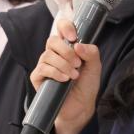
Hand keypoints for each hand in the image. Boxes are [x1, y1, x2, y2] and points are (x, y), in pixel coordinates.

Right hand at [30, 18, 101, 133]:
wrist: (81, 106)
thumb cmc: (86, 85)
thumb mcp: (95, 66)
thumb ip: (91, 52)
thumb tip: (78, 45)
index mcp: (67, 47)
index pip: (61, 27)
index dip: (65, 27)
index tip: (73, 36)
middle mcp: (54, 54)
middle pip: (52, 41)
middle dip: (66, 51)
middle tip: (78, 64)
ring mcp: (45, 65)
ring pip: (47, 55)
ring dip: (63, 65)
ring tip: (74, 75)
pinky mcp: (38, 77)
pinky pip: (42, 69)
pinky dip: (55, 73)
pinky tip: (65, 79)